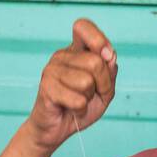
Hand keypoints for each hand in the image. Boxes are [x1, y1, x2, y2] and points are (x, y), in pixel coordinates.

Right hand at [24, 18, 118, 151]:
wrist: (56, 129)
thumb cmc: (79, 107)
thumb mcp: (103, 91)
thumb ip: (110, 73)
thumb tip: (110, 56)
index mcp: (76, 51)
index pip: (83, 27)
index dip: (99, 40)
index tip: (106, 55)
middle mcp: (62, 56)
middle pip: (96, 62)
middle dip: (103, 84)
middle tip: (92, 94)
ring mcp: (51, 70)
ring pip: (87, 81)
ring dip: (89, 98)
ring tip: (78, 101)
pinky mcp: (46, 87)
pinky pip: (78, 99)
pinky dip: (80, 109)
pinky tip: (71, 109)